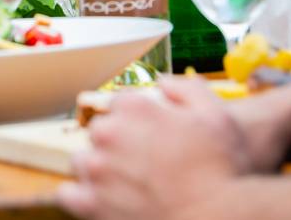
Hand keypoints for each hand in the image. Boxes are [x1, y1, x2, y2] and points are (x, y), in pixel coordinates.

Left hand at [59, 78, 245, 219]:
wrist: (216, 217)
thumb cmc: (221, 169)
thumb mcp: (216, 116)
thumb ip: (187, 89)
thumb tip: (162, 83)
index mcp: (134, 108)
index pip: (120, 104)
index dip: (138, 120)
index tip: (153, 136)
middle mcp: (109, 133)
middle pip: (100, 131)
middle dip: (118, 142)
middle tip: (143, 162)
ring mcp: (97, 169)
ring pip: (84, 161)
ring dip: (99, 168)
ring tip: (125, 182)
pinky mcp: (91, 204)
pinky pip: (70, 194)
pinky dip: (82, 196)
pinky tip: (102, 199)